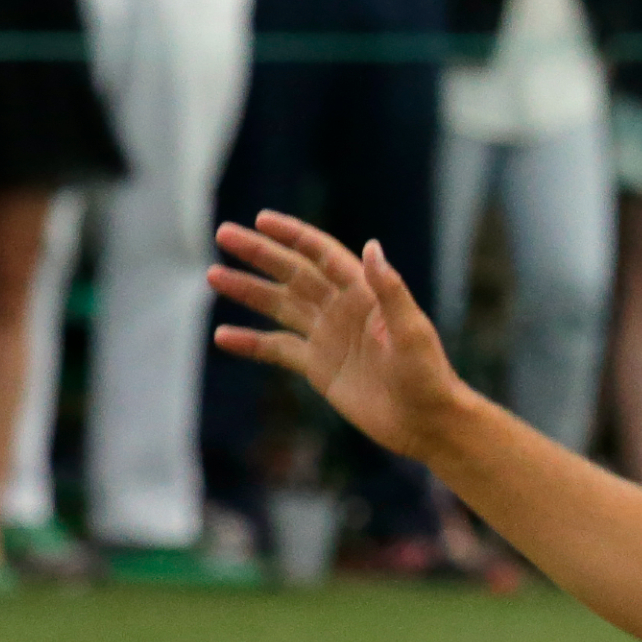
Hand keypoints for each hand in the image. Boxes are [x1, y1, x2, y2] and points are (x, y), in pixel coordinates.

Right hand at [208, 212, 477, 462]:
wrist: (427, 422)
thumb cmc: (428, 375)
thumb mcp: (411, 331)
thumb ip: (391, 290)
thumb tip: (372, 246)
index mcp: (365, 295)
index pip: (323, 255)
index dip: (293, 236)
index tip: (261, 219)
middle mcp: (343, 309)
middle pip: (294, 274)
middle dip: (260, 254)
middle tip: (224, 233)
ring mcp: (328, 337)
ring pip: (280, 306)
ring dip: (248, 291)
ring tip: (213, 275)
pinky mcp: (319, 367)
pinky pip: (278, 349)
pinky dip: (251, 343)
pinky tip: (222, 336)